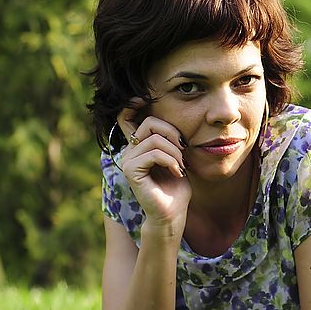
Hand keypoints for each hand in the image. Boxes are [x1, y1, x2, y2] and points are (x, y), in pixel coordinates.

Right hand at [117, 98, 191, 229]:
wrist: (173, 212)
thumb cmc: (177, 185)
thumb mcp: (178, 155)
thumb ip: (171, 138)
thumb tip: (173, 118)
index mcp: (139, 144)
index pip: (126, 116)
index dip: (132, 104)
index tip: (144, 97)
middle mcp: (130, 150)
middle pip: (149, 122)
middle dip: (172, 133)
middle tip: (183, 150)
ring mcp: (128, 160)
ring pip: (154, 139)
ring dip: (175, 152)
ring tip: (181, 166)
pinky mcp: (131, 171)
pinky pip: (154, 153)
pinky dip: (170, 161)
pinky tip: (176, 172)